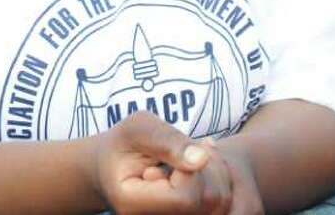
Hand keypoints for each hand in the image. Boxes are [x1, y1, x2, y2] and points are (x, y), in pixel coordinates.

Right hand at [94, 112, 260, 214]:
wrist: (112, 168)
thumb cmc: (124, 144)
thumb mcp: (138, 128)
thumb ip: (167, 141)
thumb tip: (202, 158)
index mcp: (133, 206)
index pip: (186, 197)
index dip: (191, 169)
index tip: (171, 152)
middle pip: (210, 201)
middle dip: (209, 166)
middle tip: (190, 147)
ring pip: (221, 204)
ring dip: (216, 171)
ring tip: (194, 154)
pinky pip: (221, 205)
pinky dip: (219, 180)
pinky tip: (201, 165)